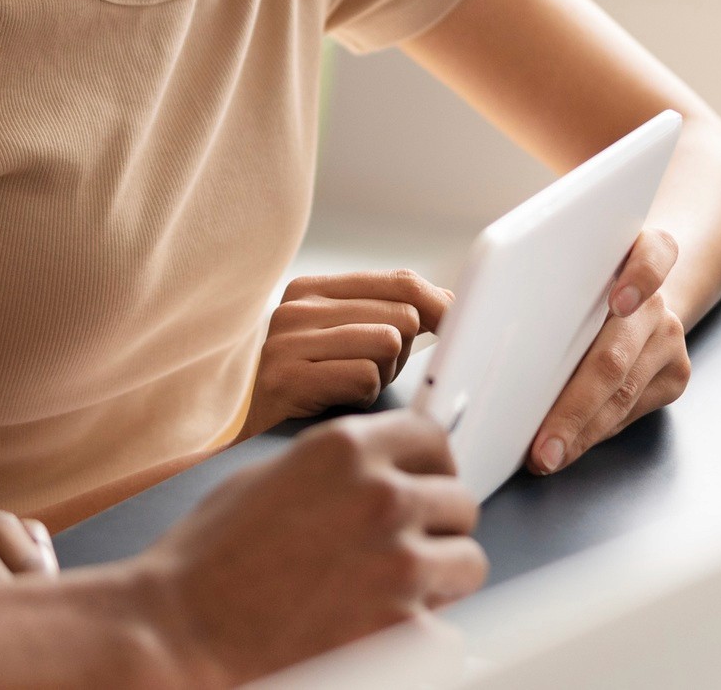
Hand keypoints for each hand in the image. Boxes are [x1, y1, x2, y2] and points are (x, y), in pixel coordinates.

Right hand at [144, 411, 485, 685]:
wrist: (182, 633)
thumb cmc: (206, 565)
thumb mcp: (267, 479)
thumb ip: (335, 468)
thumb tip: (379, 469)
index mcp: (344, 449)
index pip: (433, 437)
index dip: (429, 465)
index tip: (424, 483)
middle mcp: (380, 497)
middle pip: (459, 501)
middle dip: (433, 525)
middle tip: (397, 549)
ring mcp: (399, 564)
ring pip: (468, 563)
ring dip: (436, 579)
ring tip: (386, 594)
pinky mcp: (407, 631)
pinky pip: (450, 633)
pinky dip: (423, 640)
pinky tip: (378, 636)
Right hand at [239, 271, 451, 437]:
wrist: (260, 438)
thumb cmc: (321, 389)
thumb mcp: (357, 340)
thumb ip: (396, 314)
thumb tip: (455, 303)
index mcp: (312, 288)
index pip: (401, 282)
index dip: (440, 307)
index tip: (460, 327)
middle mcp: (295, 307)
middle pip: (402, 315)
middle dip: (402, 352)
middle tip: (372, 373)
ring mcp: (286, 341)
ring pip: (388, 342)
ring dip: (383, 375)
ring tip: (354, 387)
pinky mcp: (285, 378)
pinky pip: (364, 376)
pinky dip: (365, 395)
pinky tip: (341, 402)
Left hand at [530, 228, 688, 474]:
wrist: (636, 282)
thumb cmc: (576, 275)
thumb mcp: (563, 259)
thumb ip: (541, 275)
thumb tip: (465, 316)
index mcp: (636, 253)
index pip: (653, 255)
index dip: (639, 278)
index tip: (617, 301)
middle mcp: (658, 299)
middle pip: (618, 352)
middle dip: (574, 406)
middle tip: (541, 445)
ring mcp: (669, 339)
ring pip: (624, 393)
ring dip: (579, 430)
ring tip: (544, 455)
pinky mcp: (674, 374)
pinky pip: (631, 411)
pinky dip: (592, 430)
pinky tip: (564, 446)